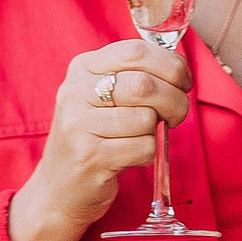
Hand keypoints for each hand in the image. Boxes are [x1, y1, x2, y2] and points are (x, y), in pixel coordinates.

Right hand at [9, 39, 192, 240]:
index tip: (183, 81)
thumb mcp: (105, 96)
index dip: (171, 65)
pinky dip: (149, 153)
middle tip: (176, 114)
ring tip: (144, 138)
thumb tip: (181, 68)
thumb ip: (137, 74)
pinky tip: (131, 156)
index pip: (137, 51)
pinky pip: (144, 147)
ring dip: (159, 131)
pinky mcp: (89, 157)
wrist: (58, 189)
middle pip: (146, 85)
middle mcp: (75, 92)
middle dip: (175, 100)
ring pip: (147, 118)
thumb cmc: (95, 137)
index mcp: (83, 68)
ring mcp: (78, 125)